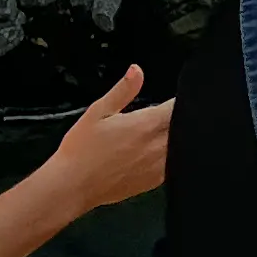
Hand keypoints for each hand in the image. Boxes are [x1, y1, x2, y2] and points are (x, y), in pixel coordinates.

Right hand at [44, 65, 172, 210]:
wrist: (73, 185)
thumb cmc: (81, 149)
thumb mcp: (98, 111)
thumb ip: (123, 90)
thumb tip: (137, 70)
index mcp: (146, 125)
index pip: (176, 108)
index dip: (176, 102)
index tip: (170, 101)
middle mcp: (157, 146)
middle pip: (182, 127)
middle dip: (177, 119)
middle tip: (162, 116)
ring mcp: (158, 166)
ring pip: (180, 146)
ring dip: (175, 138)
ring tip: (156, 135)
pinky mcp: (155, 182)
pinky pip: (174, 165)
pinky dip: (170, 156)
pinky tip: (152, 154)